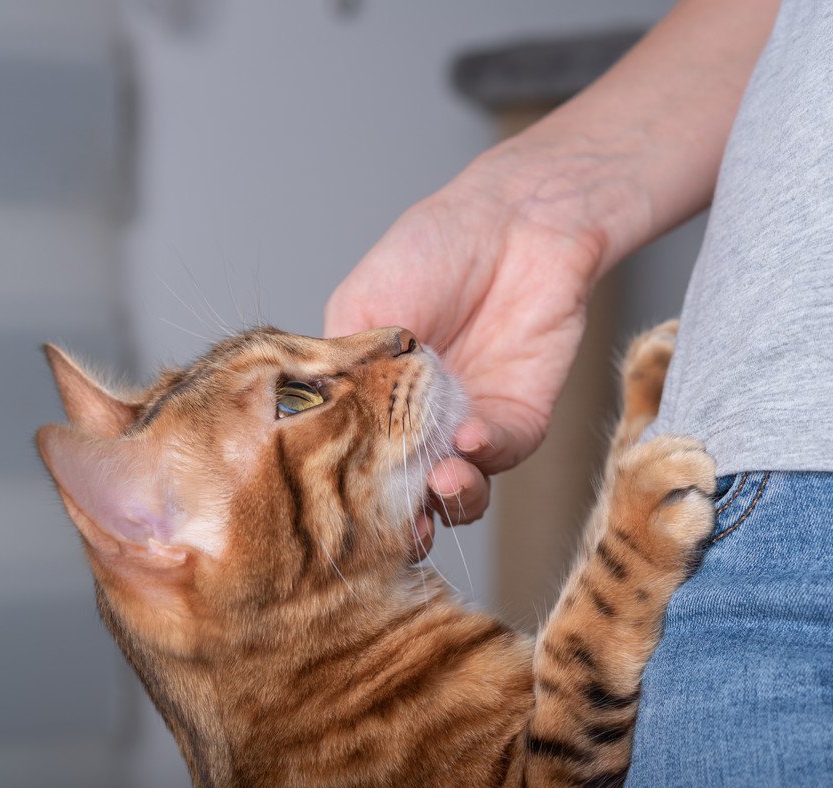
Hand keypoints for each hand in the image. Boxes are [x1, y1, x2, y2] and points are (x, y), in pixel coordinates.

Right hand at [326, 0, 773, 552]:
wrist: (516, 222)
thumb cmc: (431, 249)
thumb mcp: (362, 305)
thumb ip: (342, 370)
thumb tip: (315, 431)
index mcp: (367, 400)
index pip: (349, 464)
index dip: (344, 494)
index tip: (336, 510)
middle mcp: (415, 425)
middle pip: (402, 495)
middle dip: (399, 518)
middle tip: (396, 521)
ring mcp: (466, 427)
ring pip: (456, 491)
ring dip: (447, 498)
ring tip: (439, 482)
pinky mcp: (518, 420)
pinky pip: (501, 454)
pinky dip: (484, 453)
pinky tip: (469, 436)